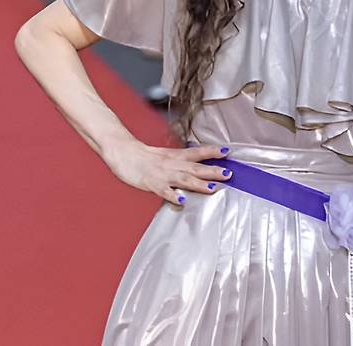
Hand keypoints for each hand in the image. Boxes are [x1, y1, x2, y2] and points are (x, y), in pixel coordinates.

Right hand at [102, 139, 232, 204]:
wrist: (123, 152)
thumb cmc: (144, 155)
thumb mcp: (166, 155)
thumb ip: (181, 160)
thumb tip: (196, 165)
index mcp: (176, 155)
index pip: (198, 152)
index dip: (212, 151)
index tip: (227, 151)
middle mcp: (172, 164)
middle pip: (195, 167)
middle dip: (212, 171)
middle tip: (229, 174)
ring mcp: (162, 174)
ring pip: (184, 179)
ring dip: (199, 183)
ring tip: (213, 188)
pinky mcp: (151, 183)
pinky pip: (164, 191)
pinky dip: (173, 196)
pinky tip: (182, 201)